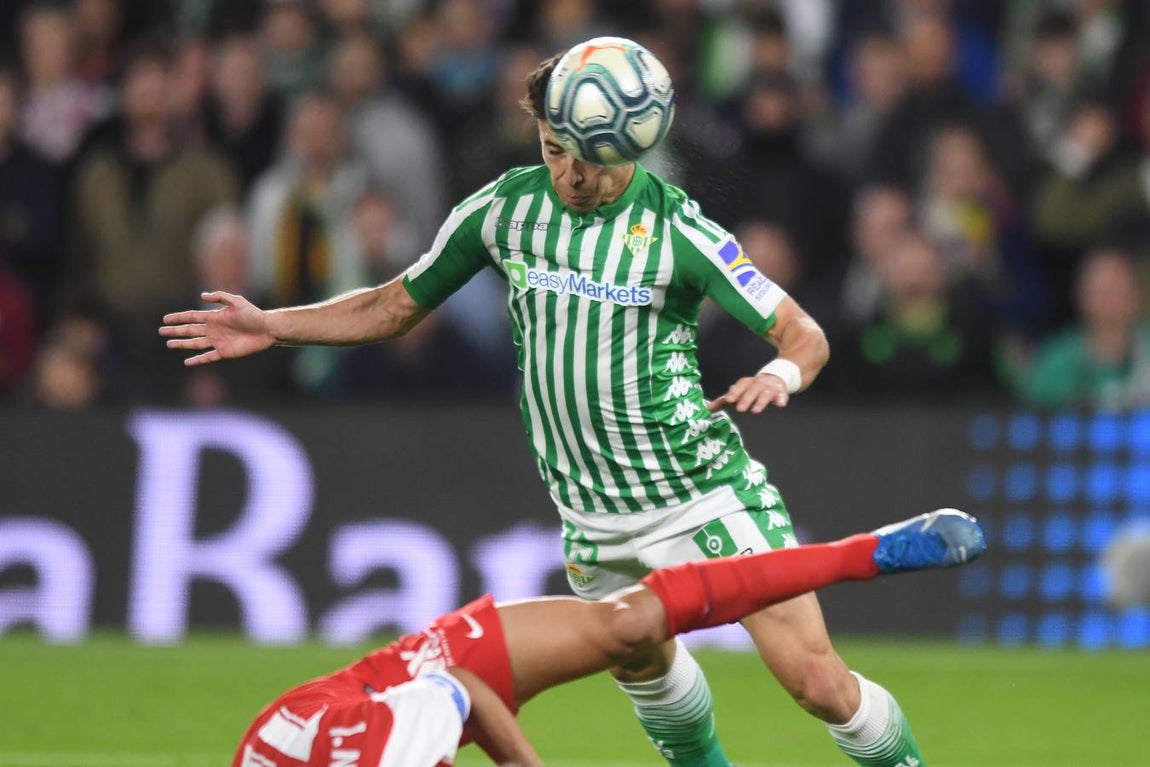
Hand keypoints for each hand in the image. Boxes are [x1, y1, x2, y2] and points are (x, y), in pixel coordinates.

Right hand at [158, 291, 274, 365]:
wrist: (267, 329)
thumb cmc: (253, 314)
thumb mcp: (237, 301)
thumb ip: (220, 297)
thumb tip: (202, 295)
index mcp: (214, 317)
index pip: (192, 317)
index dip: (179, 318)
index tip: (165, 319)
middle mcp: (213, 330)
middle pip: (190, 331)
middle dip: (176, 331)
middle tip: (161, 331)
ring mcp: (218, 341)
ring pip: (195, 344)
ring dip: (182, 344)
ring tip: (169, 344)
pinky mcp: (224, 352)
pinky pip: (207, 357)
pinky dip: (197, 360)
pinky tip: (187, 362)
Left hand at [706, 373, 788, 413]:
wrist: (775, 377)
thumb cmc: (752, 387)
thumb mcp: (739, 392)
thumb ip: (724, 400)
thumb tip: (708, 408)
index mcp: (747, 383)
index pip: (740, 385)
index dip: (734, 392)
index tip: (728, 400)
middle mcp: (758, 384)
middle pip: (752, 390)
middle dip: (746, 398)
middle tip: (740, 409)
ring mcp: (770, 388)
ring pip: (765, 394)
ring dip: (761, 401)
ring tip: (756, 410)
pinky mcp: (781, 392)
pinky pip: (782, 395)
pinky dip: (781, 399)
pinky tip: (780, 404)